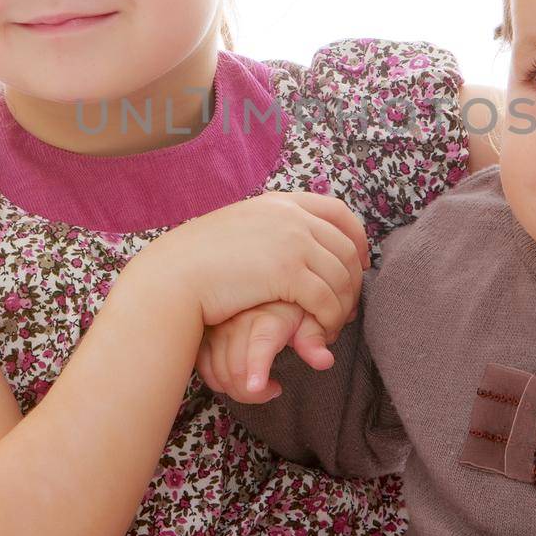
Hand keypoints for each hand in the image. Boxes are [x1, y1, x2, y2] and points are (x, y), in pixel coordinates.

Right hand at [125, 190, 368, 335]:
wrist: (174, 275)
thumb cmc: (198, 260)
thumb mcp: (240, 228)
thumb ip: (269, 228)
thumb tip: (292, 240)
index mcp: (280, 202)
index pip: (338, 211)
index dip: (358, 238)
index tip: (360, 261)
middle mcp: (291, 216)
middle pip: (346, 248)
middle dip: (353, 281)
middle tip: (347, 306)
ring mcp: (292, 241)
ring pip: (341, 277)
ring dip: (343, 307)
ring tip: (332, 325)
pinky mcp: (288, 272)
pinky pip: (327, 300)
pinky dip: (330, 320)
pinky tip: (321, 333)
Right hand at [196, 301, 342, 402]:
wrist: (264, 285)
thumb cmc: (289, 307)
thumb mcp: (307, 319)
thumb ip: (313, 340)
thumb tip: (325, 361)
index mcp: (267, 317)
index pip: (260, 344)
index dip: (257, 368)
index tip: (256, 388)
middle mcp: (238, 321)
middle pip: (236, 368)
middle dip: (254, 393)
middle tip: (274, 390)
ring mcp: (218, 328)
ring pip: (218, 372)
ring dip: (237, 389)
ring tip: (260, 386)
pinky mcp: (205, 335)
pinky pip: (204, 368)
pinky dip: (219, 381)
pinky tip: (237, 378)